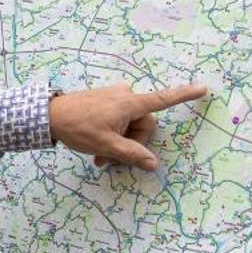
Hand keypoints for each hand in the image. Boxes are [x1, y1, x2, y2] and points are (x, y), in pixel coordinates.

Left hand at [48, 82, 208, 169]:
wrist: (48, 115)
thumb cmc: (78, 128)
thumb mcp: (106, 146)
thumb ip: (132, 154)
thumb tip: (153, 164)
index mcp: (130, 103)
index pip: (163, 99)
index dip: (184, 95)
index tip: (203, 88)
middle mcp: (125, 96)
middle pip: (143, 124)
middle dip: (131, 144)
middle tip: (111, 160)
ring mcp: (114, 98)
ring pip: (129, 125)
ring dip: (119, 142)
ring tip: (100, 157)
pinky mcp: (105, 101)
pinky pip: (118, 120)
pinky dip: (112, 135)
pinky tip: (97, 146)